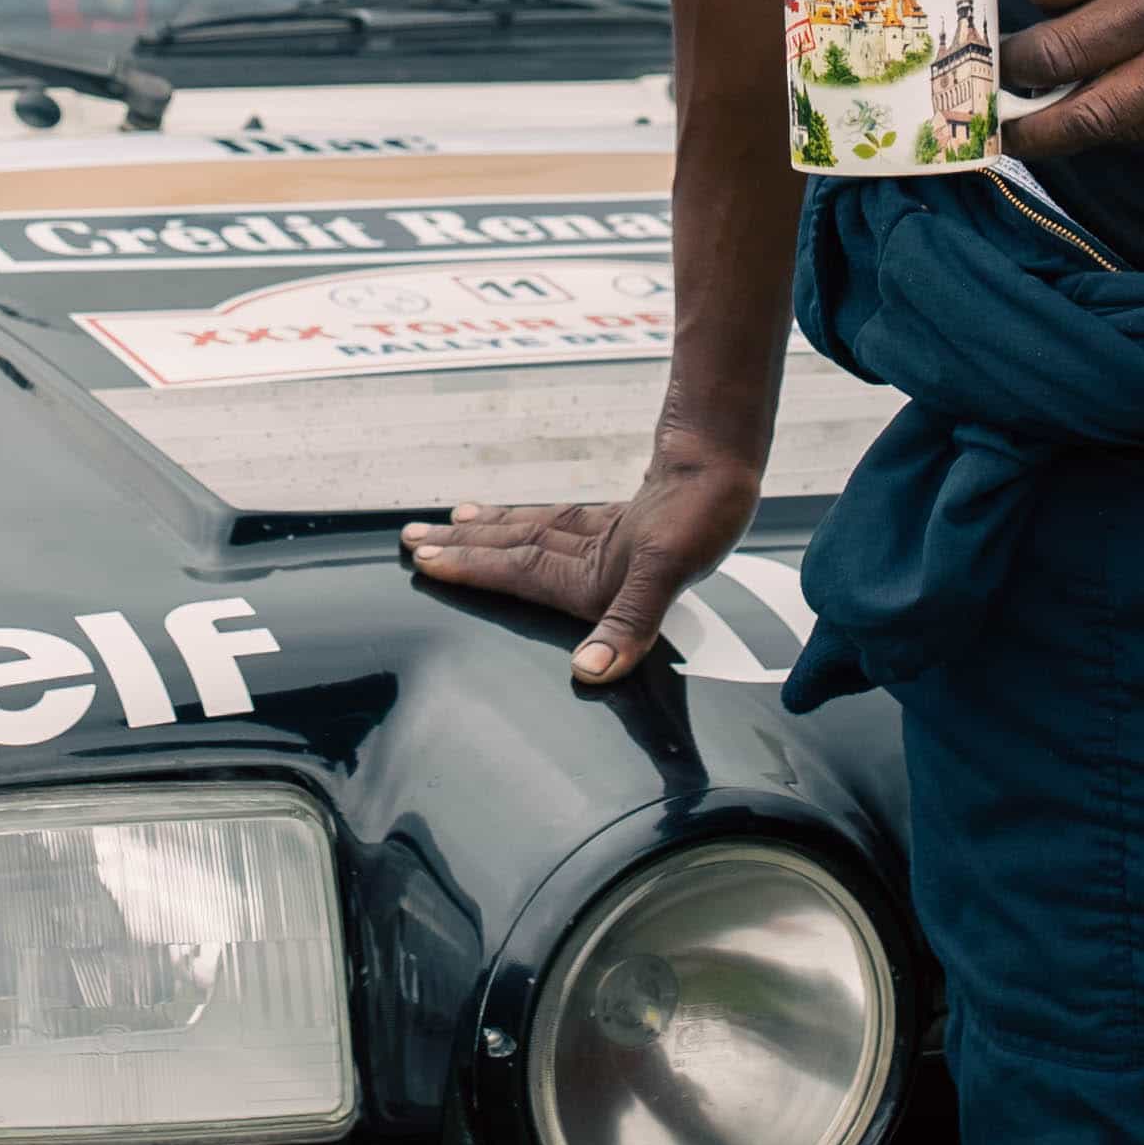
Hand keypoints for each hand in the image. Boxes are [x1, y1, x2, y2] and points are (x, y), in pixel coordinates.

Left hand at [407, 427, 765, 689]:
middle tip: (410, 543)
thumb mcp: (666, 570)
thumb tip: (592, 673)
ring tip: (440, 530)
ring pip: (528, 538)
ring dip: (484, 536)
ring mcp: (604, 548)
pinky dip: (521, 520)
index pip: (518, 575)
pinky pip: (554, 523)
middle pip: (512, 557)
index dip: (470, 567)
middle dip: (461, 553)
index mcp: (595, 586)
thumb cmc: (703, 517)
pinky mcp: (617, 527)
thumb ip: (629, 626)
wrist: (732, 471)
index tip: (424, 562)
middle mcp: (592, 571)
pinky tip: (495, 516)